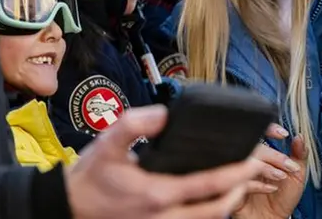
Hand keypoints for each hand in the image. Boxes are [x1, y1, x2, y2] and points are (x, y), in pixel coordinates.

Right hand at [65, 105, 260, 218]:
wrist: (68, 208)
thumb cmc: (89, 176)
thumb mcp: (108, 142)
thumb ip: (136, 123)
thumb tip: (165, 114)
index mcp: (158, 193)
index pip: (210, 185)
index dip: (237, 173)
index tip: (253, 160)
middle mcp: (165, 216)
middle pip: (218, 210)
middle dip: (240, 192)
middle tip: (252, 173)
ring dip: (225, 204)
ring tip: (236, 184)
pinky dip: (207, 212)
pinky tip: (211, 197)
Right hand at [233, 125, 307, 218]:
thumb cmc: (282, 199)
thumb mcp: (296, 176)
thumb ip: (299, 156)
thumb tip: (300, 137)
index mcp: (261, 153)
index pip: (259, 133)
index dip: (269, 129)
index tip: (283, 134)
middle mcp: (248, 161)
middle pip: (252, 147)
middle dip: (273, 155)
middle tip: (288, 165)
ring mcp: (239, 173)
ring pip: (245, 161)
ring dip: (266, 168)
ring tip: (280, 177)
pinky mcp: (233, 189)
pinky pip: (240, 181)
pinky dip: (258, 184)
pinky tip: (270, 188)